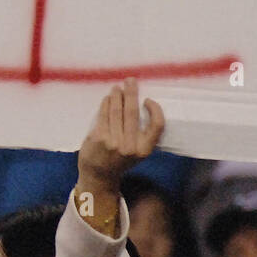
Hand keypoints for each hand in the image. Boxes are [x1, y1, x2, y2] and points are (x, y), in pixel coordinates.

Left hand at [77, 79, 163, 194]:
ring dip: (117, 96)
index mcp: (145, 149)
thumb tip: (140, 104)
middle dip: (132, 93)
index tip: (148, 100)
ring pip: (117, 111)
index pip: (157, 125)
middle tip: (131, 81)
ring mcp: (113, 142)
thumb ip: (141, 135)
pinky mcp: (98, 138)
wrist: (99, 175)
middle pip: (133, 113)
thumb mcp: (138, 152)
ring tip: (117, 87)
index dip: (155, 110)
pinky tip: (107, 98)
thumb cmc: (120, 160)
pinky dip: (105, 104)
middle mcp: (130, 146)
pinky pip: (103, 116)